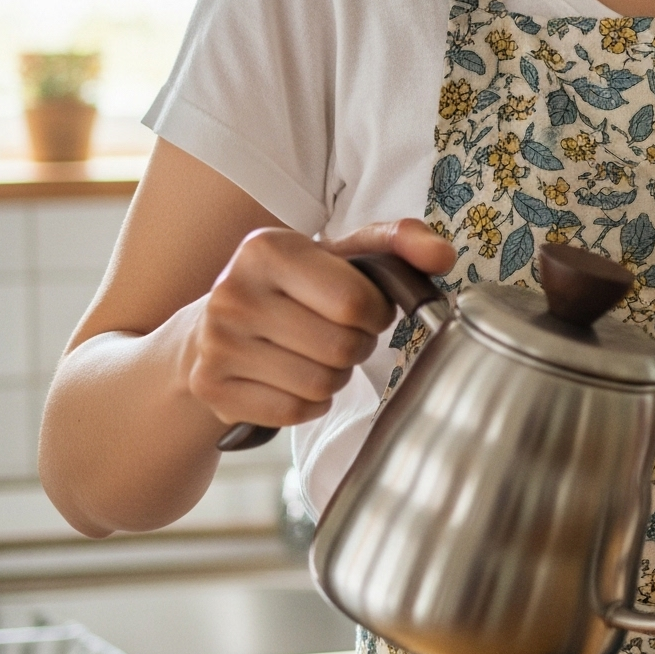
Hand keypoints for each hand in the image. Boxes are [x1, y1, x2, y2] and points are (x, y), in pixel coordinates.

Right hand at [178, 219, 454, 432]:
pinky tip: (295, 378)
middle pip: (341, 348)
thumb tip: (442, 256)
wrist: (212, 327)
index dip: (376, 312)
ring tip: (318, 354)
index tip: (365, 308)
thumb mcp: (344, 253)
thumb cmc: (296, 287)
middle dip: (357, 345)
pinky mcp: (212, 388)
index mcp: (267, 249)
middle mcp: (233, 294)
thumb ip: (400, 242)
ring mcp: (216, 344)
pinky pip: (294, 411)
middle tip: (341, 334)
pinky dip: (309, 403)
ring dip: (336, 375)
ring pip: (321, 384)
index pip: (354, 302)